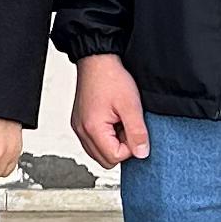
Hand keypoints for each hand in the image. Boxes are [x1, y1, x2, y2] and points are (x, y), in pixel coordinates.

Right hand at [73, 53, 149, 167]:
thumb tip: (141, 153)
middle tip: (127, 127)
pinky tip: (111, 121)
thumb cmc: (110, 78)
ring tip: (119, 123)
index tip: (134, 130)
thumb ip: (137, 133)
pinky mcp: (80, 123)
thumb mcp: (131, 105)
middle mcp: (82, 131)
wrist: (97, 60)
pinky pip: (93, 142)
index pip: (114, 157)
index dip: (130, 147)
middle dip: (121, 148)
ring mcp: (79, 128)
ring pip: (99, 153)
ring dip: (113, 143)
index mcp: (93, 128)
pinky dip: (105, 137)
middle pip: (105, 160)